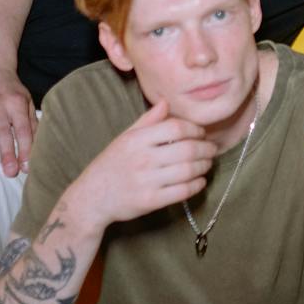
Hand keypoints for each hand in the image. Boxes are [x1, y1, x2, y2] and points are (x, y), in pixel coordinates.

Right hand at [0, 66, 35, 178]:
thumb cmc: (15, 92)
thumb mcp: (28, 103)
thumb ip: (32, 122)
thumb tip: (40, 145)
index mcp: (17, 103)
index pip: (23, 129)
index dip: (25, 147)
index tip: (27, 165)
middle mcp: (1, 107)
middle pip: (3, 133)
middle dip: (7, 154)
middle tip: (12, 172)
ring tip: (3, 169)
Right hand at [73, 100, 212, 231]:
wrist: (91, 198)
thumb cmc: (111, 164)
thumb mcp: (124, 138)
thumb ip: (147, 121)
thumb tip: (166, 102)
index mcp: (136, 140)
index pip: (176, 128)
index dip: (195, 129)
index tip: (201, 133)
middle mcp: (143, 159)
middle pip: (188, 149)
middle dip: (206, 149)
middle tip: (212, 149)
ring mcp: (147, 181)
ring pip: (189, 170)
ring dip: (204, 166)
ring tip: (208, 163)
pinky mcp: (150, 201)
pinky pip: (183, 192)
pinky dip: (197, 185)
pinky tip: (200, 181)